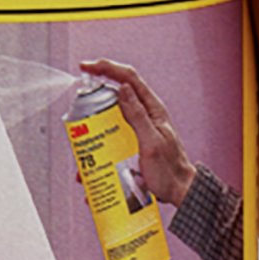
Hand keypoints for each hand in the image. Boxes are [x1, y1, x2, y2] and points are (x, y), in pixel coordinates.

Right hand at [76, 58, 195, 210]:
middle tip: (79, 117)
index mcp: (152, 109)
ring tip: (85, 155)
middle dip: (92, 105)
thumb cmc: (170, 170)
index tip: (86, 67)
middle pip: (113, 98)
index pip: (128, 78)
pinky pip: (110, 140)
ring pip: (108, 121)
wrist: (178, 192)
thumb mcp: (152, 142)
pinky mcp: (130, 144)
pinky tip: (91, 171)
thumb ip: (138, 115)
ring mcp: (136, 129)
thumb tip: (123, 88)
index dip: (107, 68)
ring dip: (92, 135)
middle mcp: (143, 115)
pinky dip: (97, 152)